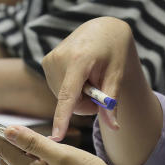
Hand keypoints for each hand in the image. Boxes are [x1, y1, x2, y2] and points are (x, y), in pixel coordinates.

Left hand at [0, 125, 120, 164]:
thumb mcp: (61, 154)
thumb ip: (33, 143)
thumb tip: (9, 132)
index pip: (3, 150)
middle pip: (7, 159)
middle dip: (5, 144)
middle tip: (9, 129)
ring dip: (19, 154)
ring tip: (34, 141)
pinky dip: (30, 163)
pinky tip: (45, 158)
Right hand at [41, 17, 143, 141]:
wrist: (103, 28)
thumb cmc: (114, 50)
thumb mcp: (118, 74)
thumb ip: (111, 101)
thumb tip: (113, 128)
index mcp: (79, 59)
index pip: (68, 94)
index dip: (63, 117)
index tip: (56, 136)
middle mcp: (59, 58)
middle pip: (69, 101)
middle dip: (85, 103)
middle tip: (99, 90)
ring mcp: (50, 59)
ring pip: (62, 97)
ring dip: (78, 96)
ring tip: (90, 78)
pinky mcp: (46, 61)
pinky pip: (58, 89)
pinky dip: (70, 88)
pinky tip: (80, 75)